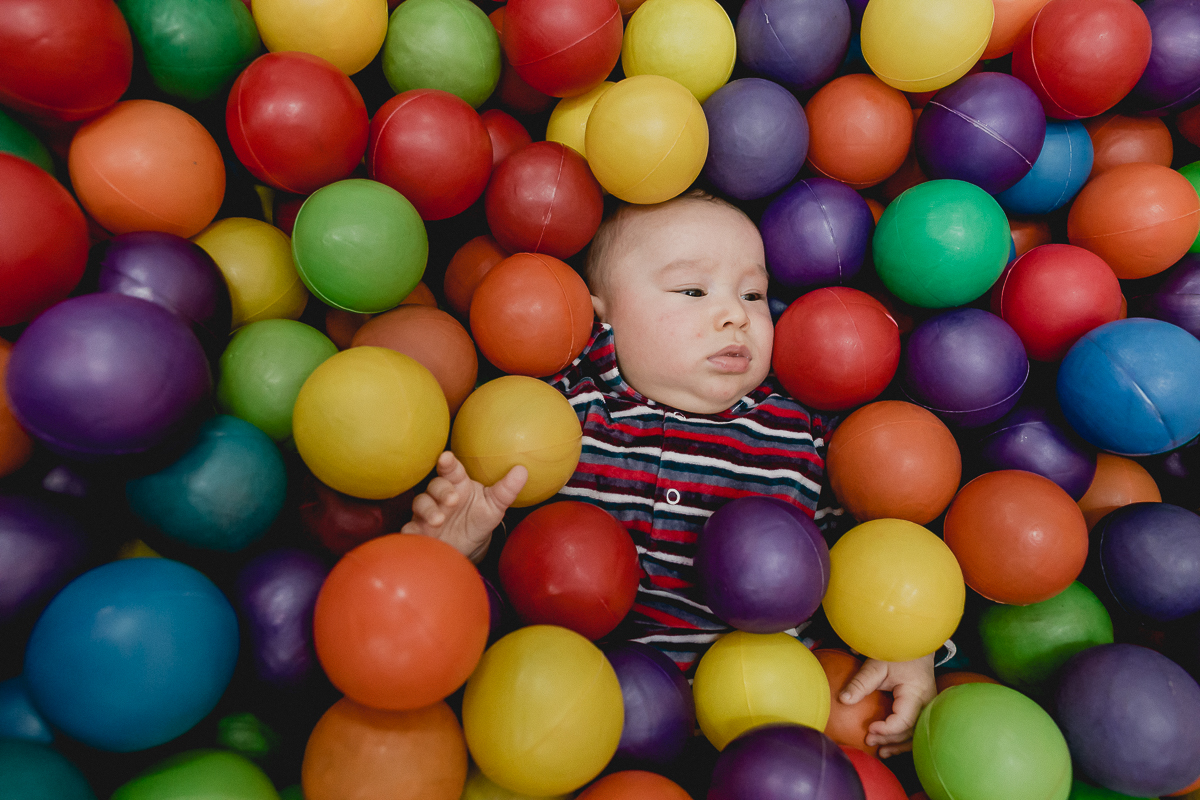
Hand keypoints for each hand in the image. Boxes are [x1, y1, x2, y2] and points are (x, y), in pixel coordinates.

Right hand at [401, 451, 526, 563]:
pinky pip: (410, 527)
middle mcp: (440, 495)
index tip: (446, 458)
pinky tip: (412, 534)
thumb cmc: (479, 519)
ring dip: (428, 510)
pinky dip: (409, 530)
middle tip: (453, 500)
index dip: (447, 462)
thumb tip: (523, 470)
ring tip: (439, 520)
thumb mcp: (495, 506)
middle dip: (442, 491)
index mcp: (458, 483)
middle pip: (435, 485)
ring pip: (421, 504)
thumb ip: (506, 489)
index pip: (451, 469)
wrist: (468, 546)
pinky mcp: (420, 529)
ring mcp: (428, 511)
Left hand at [840, 653, 936, 757]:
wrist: (914, 642)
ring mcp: (928, 706)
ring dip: (898, 744)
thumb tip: (843, 700)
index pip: (904, 721)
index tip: (869, 729)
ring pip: (916, 734)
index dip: (887, 729)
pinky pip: (917, 728)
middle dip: (889, 739)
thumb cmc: (896, 651)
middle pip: (910, 731)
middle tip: (868, 741)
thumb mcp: (876, 664)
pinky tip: (890, 745)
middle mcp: (927, 703)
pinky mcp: (924, 707)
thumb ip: (861, 682)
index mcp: (916, 693)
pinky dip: (904, 738)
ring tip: (881, 752)